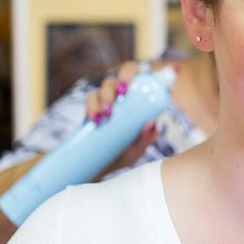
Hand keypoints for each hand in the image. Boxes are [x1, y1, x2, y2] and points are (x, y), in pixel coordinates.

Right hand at [82, 62, 159, 181]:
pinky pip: (91, 98)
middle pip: (125, 73)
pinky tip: (96, 118)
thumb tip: (153, 124)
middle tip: (122, 92)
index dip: (152, 73)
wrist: (97, 169)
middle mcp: (125, 96)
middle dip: (123, 77)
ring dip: (106, 95)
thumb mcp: (137, 151)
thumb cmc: (122, 156)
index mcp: (141, 102)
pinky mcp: (92, 108)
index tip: (150, 77)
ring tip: (107, 114)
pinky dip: (92, 106)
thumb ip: (146, 139)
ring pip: (107, 84)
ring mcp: (108, 100)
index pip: (146, 79)